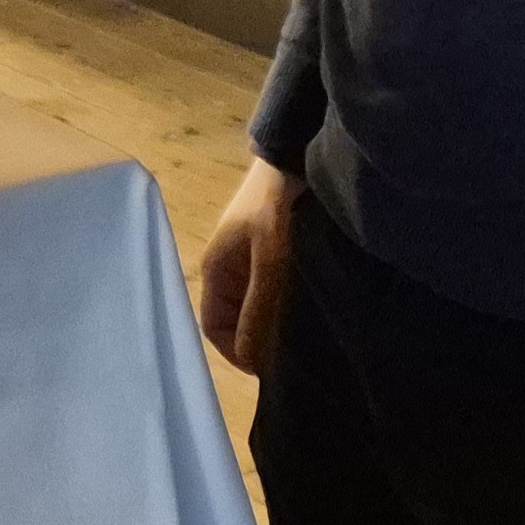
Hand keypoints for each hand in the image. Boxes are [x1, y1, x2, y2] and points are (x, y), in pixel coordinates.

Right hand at [195, 156, 300, 374]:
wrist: (296, 157)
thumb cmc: (276, 207)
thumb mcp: (269, 258)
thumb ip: (258, 307)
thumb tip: (248, 358)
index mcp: (216, 270)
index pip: (214, 327)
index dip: (236, 351)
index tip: (268, 367)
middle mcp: (229, 270)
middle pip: (237, 321)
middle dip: (258, 340)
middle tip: (292, 353)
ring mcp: (251, 262)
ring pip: (257, 308)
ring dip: (275, 323)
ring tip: (304, 333)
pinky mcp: (273, 255)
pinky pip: (273, 292)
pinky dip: (286, 306)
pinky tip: (310, 308)